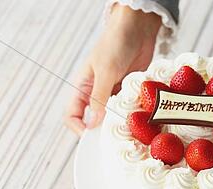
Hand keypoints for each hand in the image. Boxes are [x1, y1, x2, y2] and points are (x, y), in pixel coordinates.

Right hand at [64, 5, 161, 134]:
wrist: (137, 28)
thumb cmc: (115, 44)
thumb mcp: (105, 71)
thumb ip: (99, 98)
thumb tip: (93, 123)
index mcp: (83, 87)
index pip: (73, 115)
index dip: (79, 127)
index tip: (92, 135)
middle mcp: (96, 93)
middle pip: (94, 119)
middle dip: (102, 129)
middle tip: (115, 136)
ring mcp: (113, 93)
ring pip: (112, 115)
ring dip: (120, 121)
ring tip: (130, 127)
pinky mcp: (128, 91)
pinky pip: (128, 108)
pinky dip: (133, 113)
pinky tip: (140, 115)